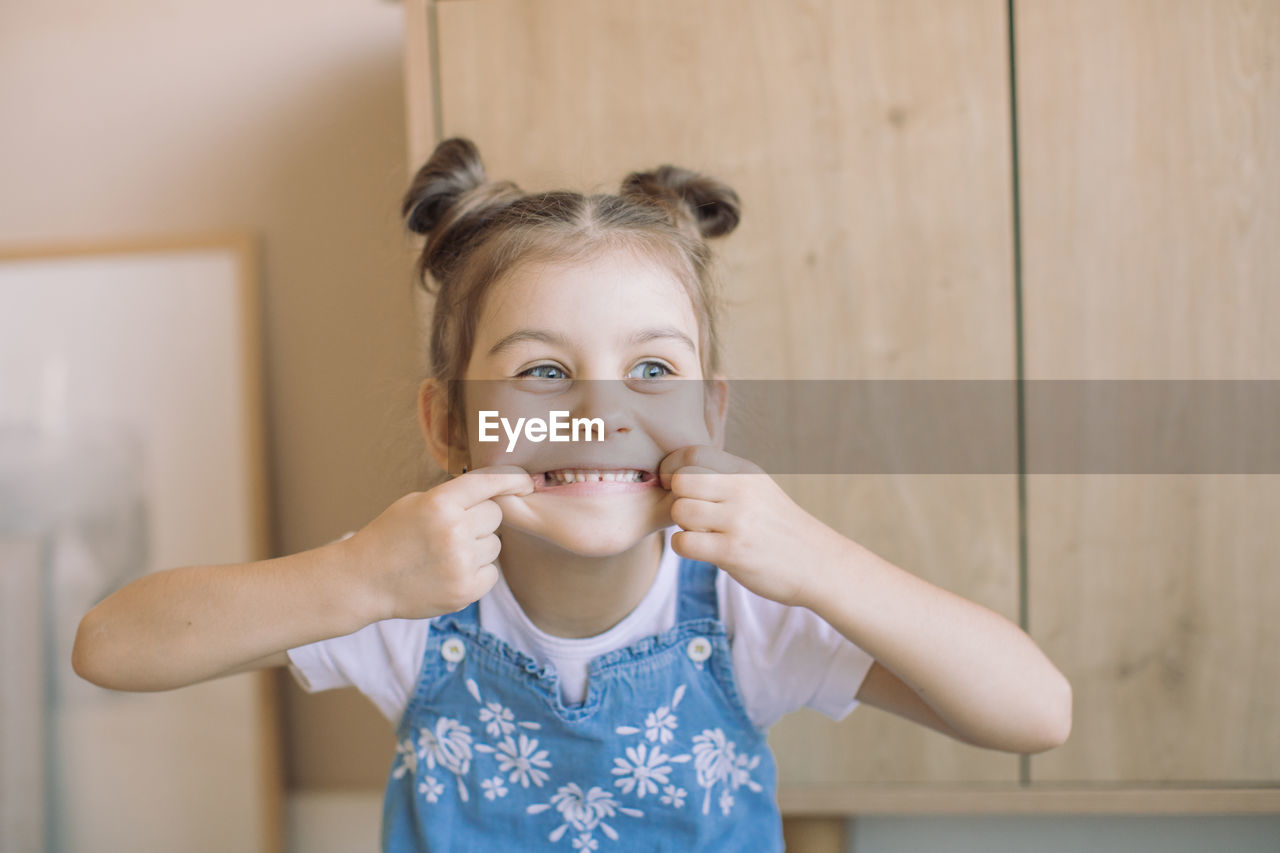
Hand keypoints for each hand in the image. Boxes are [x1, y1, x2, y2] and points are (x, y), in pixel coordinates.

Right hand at [343, 465, 533, 620]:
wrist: (364, 580)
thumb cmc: (390, 536)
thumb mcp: (415, 503)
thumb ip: (454, 498)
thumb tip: (497, 492)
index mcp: (439, 504)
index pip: (487, 483)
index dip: (511, 480)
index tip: (526, 482)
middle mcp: (454, 531)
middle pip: (495, 515)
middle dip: (480, 520)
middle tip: (454, 530)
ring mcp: (460, 563)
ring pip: (495, 545)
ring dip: (478, 547)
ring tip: (446, 554)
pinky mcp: (465, 591)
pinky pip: (491, 573)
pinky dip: (477, 573)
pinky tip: (450, 573)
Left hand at [659, 446, 842, 608]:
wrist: (817, 563)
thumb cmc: (778, 527)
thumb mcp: (758, 489)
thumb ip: (723, 477)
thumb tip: (677, 470)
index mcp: (745, 472)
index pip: (692, 453)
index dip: (672, 468)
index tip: (674, 484)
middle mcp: (742, 491)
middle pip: (682, 480)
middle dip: (675, 497)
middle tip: (687, 511)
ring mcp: (738, 521)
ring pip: (680, 511)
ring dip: (681, 525)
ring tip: (699, 532)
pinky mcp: (733, 552)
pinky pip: (684, 543)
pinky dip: (682, 547)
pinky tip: (699, 549)